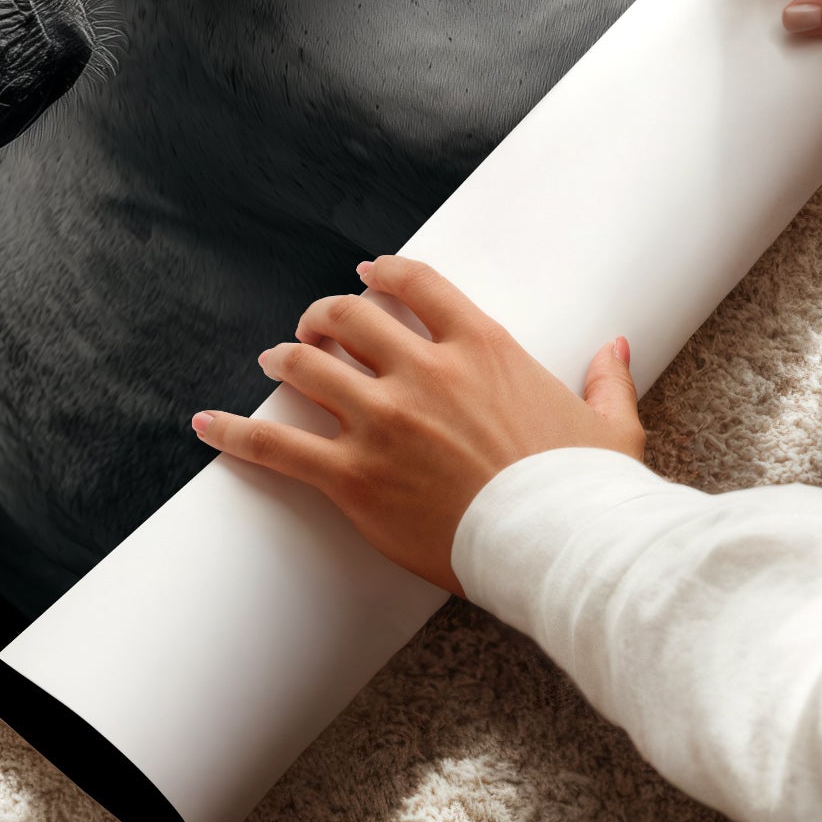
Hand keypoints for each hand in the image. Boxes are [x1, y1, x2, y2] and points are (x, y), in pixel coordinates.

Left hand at [190, 255, 642, 595]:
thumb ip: (606, 379)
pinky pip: (278, 446)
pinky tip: (205, 424)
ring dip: (284, 359)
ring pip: (308, 367)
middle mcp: (424, 372)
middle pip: (349, 318)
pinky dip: (235, 432)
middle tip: (313, 327)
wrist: (561, 547)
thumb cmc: (586, 492)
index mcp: (482, 347)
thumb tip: (615, 347)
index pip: (416, 284)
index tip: (366, 275)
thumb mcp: (609, 426)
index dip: (382, 274)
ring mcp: (384, 421)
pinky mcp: (355, 477)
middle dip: (324, 316)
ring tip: (272, 361)